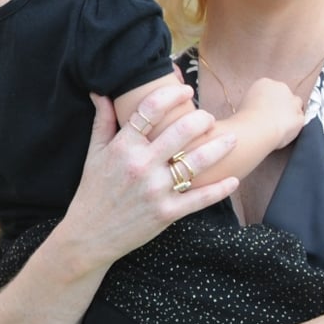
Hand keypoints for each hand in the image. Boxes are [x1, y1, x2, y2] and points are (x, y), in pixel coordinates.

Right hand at [52, 85, 239, 268]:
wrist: (90, 233)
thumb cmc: (93, 190)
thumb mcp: (93, 153)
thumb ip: (102, 121)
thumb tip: (101, 93)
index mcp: (123, 147)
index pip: (150, 111)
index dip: (171, 96)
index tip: (184, 90)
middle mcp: (141, 165)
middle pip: (181, 131)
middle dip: (201, 119)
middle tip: (208, 117)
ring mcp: (156, 189)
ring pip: (197, 162)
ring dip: (219, 147)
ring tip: (231, 139)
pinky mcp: (167, 212)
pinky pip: (200, 198)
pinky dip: (220, 189)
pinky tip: (233, 180)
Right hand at [239, 77, 307, 145]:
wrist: (257, 129)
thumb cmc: (245, 117)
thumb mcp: (243, 103)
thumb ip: (254, 101)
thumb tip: (256, 108)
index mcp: (265, 82)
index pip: (269, 88)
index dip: (267, 98)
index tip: (262, 107)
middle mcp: (281, 88)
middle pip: (284, 94)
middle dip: (280, 103)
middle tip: (271, 115)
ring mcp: (293, 102)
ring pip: (296, 104)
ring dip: (291, 111)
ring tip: (280, 122)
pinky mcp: (300, 116)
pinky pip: (300, 119)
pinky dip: (294, 124)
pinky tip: (285, 130)